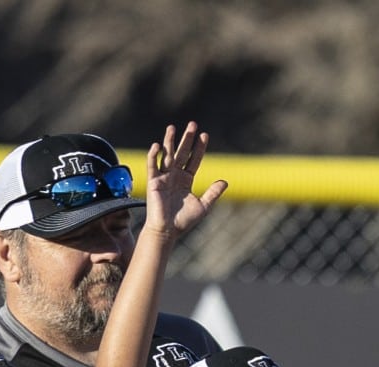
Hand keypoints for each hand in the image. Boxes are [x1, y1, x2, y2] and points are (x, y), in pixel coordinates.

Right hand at [145, 121, 226, 241]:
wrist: (168, 230)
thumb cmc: (184, 220)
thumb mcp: (203, 206)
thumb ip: (213, 193)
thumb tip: (225, 181)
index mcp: (186, 180)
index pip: (194, 160)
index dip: (199, 148)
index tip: (204, 135)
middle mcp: (175, 176)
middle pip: (181, 153)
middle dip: (187, 139)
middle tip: (192, 124)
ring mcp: (163, 177)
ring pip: (167, 155)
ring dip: (169, 142)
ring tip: (173, 128)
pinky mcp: (153, 182)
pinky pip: (152, 166)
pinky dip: (153, 156)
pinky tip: (157, 146)